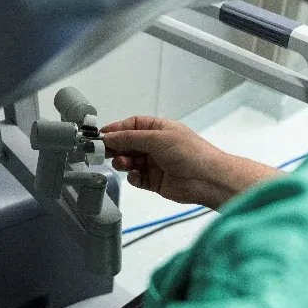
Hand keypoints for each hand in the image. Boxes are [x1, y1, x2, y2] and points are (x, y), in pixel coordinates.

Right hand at [102, 116, 278, 208]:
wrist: (207, 179)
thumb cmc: (186, 151)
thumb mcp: (157, 138)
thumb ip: (130, 138)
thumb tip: (108, 137)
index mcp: (158, 128)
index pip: (132, 125)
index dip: (116, 129)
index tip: (100, 135)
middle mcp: (155, 144)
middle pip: (127, 144)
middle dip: (115, 147)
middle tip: (101, 152)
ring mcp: (154, 163)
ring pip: (130, 161)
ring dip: (123, 162)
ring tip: (124, 164)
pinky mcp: (154, 181)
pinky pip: (136, 178)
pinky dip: (132, 177)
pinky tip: (135, 175)